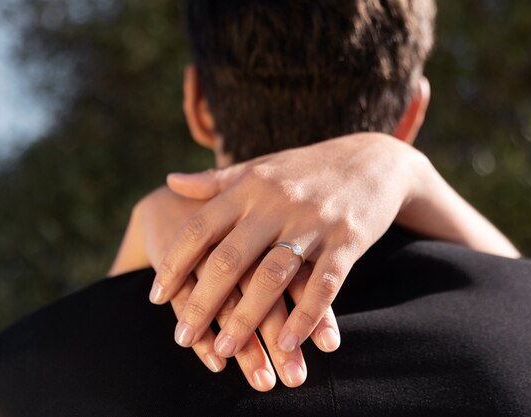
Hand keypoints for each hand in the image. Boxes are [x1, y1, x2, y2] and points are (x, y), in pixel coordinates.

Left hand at [151, 133, 427, 359]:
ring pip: (272, 277)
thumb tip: (170, 180)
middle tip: (180, 336)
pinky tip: (289, 343)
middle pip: (229, 259)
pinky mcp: (347, 241)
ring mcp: (314, 222)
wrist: (374, 160)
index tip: (156, 296)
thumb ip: (216, 180)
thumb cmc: (307, 169)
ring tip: (224, 349)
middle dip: (202, 302)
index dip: (175, 263)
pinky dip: (305, 317)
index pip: (201, 227)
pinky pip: (323, 285)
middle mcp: (278, 203)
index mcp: (251, 186)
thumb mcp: (261, 167)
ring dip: (246, 318)